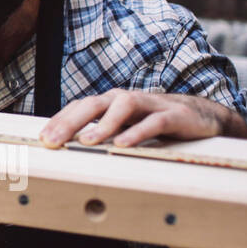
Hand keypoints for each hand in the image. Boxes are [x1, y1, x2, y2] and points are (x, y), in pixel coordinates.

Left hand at [38, 89, 246, 148]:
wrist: (203, 118)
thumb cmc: (156, 123)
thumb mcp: (126, 127)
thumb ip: (102, 133)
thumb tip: (69, 147)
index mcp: (112, 102)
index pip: (80, 106)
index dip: (60, 120)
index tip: (43, 138)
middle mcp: (128, 99)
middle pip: (94, 103)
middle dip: (71, 121)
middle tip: (54, 140)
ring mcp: (152, 105)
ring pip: (123, 106)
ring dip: (104, 124)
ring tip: (88, 141)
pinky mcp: (175, 115)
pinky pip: (154, 121)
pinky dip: (138, 132)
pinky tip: (124, 145)